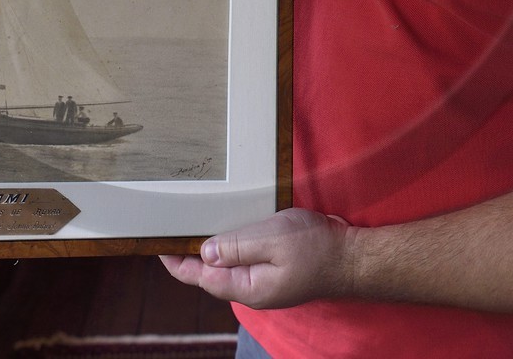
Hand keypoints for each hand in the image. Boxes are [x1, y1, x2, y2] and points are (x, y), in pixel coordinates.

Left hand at [158, 207, 354, 308]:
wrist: (354, 256)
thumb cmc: (317, 248)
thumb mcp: (272, 240)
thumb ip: (236, 247)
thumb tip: (204, 253)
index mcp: (247, 287)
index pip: (201, 277)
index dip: (177, 263)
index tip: (157, 247)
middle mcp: (253, 289)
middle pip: (212, 273)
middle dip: (191, 253)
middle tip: (173, 228)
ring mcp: (266, 281)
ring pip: (229, 265)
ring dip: (213, 247)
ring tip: (196, 224)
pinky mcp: (277, 269)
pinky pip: (247, 258)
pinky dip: (234, 244)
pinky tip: (232, 227)